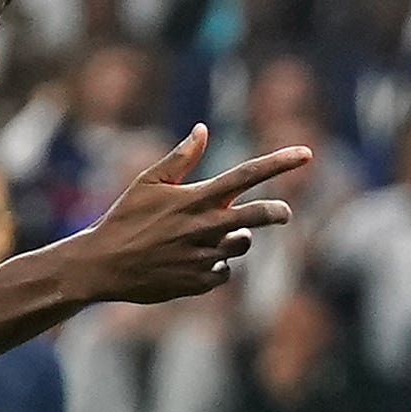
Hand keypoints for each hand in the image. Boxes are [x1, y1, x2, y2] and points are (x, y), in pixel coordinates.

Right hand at [80, 128, 312, 306]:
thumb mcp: (147, 182)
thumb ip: (180, 158)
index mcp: (196, 198)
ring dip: (234, 240)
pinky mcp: (200, 283)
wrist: (103, 266)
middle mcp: (206, 227)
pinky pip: (223, 272)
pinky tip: (187, 263)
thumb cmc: (123, 219)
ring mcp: (205, 257)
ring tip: (206, 239)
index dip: (279, 163)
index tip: (307, 154)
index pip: (247, 175)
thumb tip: (203, 129)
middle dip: (277, 212)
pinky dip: (213, 266)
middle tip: (284, 212)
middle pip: (259, 216)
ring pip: (240, 246)